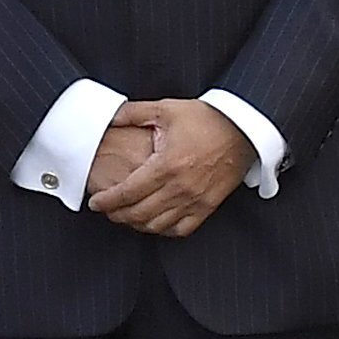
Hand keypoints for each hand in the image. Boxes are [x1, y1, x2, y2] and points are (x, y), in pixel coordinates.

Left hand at [84, 98, 254, 236]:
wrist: (243, 128)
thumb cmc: (205, 118)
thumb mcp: (166, 109)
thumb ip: (133, 113)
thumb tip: (108, 117)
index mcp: (165, 165)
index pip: (127, 193)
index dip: (106, 201)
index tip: (95, 203)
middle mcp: (179, 188)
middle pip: (138, 214)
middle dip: (117, 215)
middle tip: (107, 210)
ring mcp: (195, 200)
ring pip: (157, 225)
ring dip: (137, 224)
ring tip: (126, 216)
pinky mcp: (208, 206)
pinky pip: (181, 229)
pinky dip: (163, 229)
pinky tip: (154, 222)